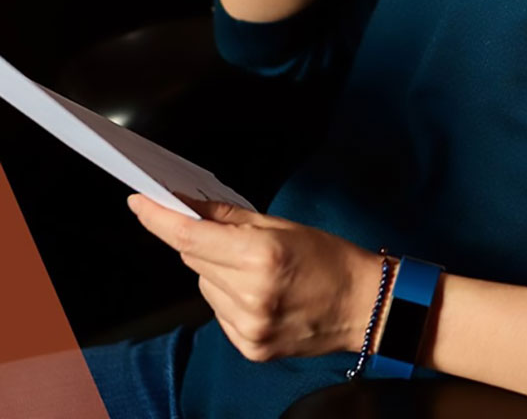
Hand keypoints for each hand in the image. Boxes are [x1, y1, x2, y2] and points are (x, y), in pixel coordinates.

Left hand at [127, 194, 385, 363]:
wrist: (365, 306)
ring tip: (258, 271)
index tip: (139, 203)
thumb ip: (231, 219)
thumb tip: (189, 205)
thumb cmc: (333, 260)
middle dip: (202, 243)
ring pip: (204, 286)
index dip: (159, 219)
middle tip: (231, 237)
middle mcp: (250, 294)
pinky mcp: (248, 346)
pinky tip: (260, 294)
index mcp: (262, 256)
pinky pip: (218, 312)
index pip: (190, 237)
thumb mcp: (286, 228)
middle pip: (194, 259)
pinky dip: (229, 298)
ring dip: (217, 272)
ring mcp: (247, 325)